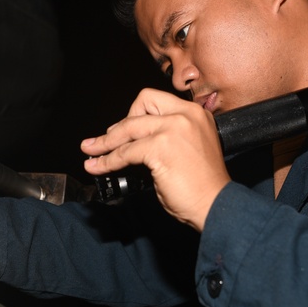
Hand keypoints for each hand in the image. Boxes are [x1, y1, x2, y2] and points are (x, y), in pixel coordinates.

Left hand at [81, 88, 230, 230]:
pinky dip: (109, 160)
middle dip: (116, 127)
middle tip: (101, 142)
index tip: (123, 130)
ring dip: (105, 143)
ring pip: (127, 128)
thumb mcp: (188, 149)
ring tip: (90, 151)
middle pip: (140, 107)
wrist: (217, 206)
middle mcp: (186, 115)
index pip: (156, 100)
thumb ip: (166, 138)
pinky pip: (125, 152)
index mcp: (196, 113)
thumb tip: (133, 142)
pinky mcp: (160, 147)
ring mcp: (173, 129)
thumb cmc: (204, 186)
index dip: (135, 113)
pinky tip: (100, 167)